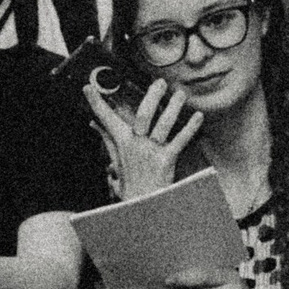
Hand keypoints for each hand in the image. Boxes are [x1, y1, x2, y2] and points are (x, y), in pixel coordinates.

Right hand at [82, 76, 203, 198]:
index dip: (97, 103)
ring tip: (181, 94)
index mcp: (122, 142)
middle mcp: (135, 144)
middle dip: (151, 97)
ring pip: (163, 125)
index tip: (89, 87)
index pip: (106, 119)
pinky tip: (198, 116)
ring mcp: (151, 152)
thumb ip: (107, 138)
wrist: (141, 206)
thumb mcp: (116, 158)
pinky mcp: (166, 160)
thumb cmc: (130, 180)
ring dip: (173, 108)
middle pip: (142, 115)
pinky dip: (191, 128)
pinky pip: (180, 141)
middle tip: (160, 81)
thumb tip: (94, 123)